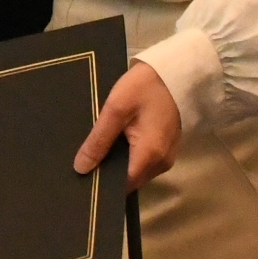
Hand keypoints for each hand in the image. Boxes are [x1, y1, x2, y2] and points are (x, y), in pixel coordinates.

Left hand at [74, 62, 181, 190]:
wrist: (177, 72)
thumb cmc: (145, 88)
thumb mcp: (116, 109)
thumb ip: (99, 140)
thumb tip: (81, 169)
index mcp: (149, 157)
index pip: (121, 186)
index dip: (101, 183)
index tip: (80, 178)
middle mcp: (161, 164)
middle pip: (129, 181)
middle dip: (107, 174)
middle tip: (81, 163)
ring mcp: (166, 157)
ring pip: (136, 172)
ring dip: (117, 164)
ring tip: (94, 152)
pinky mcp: (165, 149)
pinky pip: (143, 161)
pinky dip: (127, 156)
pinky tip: (112, 144)